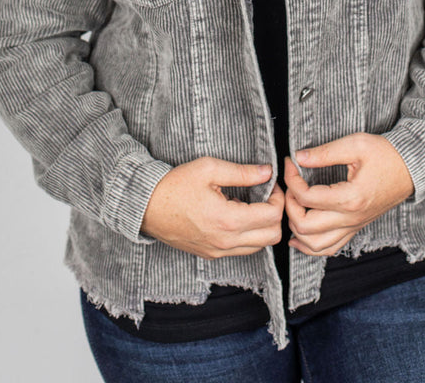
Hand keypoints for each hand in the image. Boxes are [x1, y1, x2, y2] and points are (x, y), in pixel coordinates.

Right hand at [140, 157, 283, 258]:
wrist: (146, 206)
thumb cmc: (175, 185)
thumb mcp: (209, 168)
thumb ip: (242, 172)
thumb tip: (267, 172)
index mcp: (228, 220)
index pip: (272, 216)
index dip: (278, 197)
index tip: (271, 184)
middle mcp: (226, 242)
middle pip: (273, 237)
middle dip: (276, 214)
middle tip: (267, 195)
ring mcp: (218, 252)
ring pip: (260, 247)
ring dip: (264, 227)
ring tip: (254, 205)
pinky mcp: (211, 255)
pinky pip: (242, 250)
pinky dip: (249, 235)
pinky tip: (239, 216)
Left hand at [284, 133, 413, 256]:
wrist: (411, 168)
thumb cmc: (386, 154)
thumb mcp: (355, 144)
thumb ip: (325, 152)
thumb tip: (299, 158)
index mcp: (350, 198)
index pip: (307, 197)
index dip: (291, 180)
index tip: (290, 163)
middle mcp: (351, 218)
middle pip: (305, 226)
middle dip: (289, 206)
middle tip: (288, 186)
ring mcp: (353, 226)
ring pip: (315, 245)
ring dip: (296, 228)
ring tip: (292, 206)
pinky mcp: (355, 228)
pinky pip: (329, 248)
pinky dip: (310, 245)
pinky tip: (299, 234)